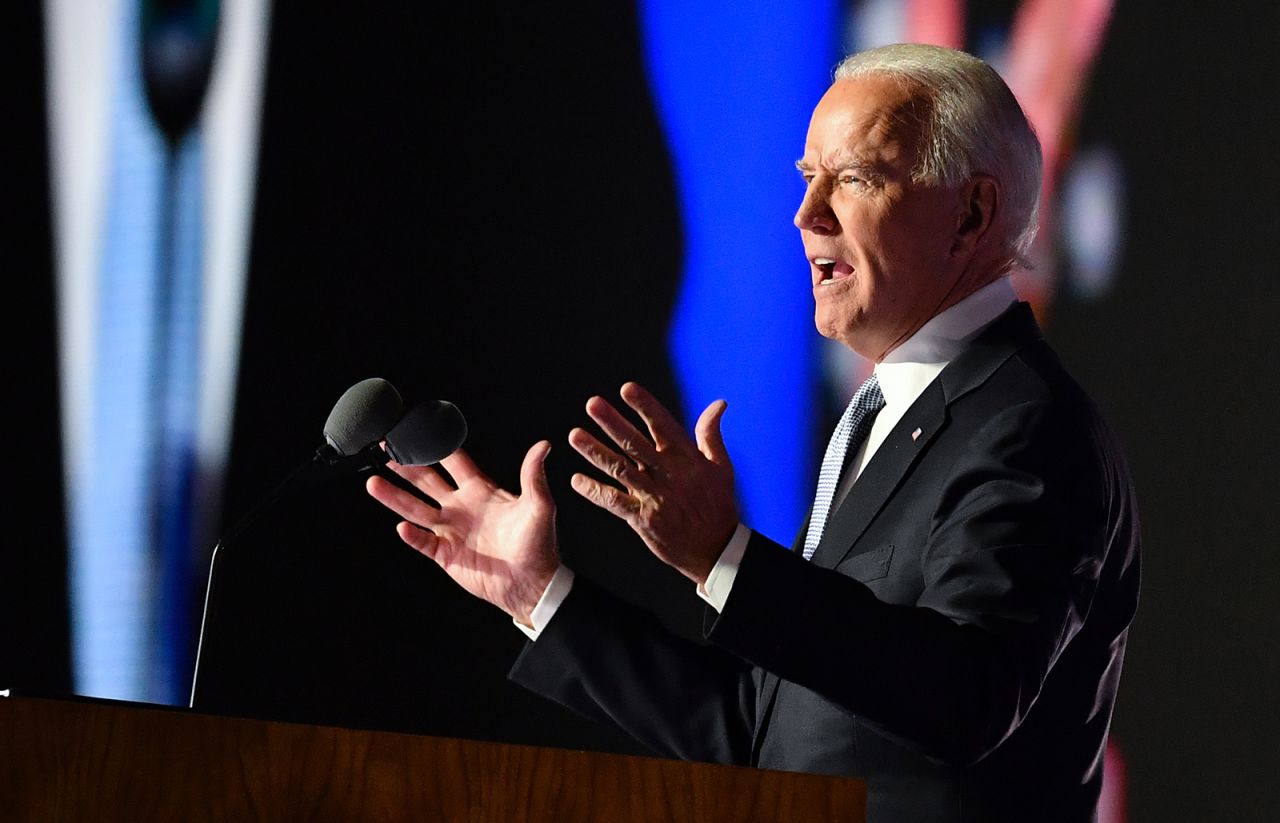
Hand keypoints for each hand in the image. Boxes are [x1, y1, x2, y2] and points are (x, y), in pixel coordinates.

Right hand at [365, 442, 558, 625]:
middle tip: (387, 449)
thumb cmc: (538, 545)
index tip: (420, 430)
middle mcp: (461, 507)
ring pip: (416, 509)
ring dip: (395, 497)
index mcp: (481, 491)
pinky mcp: (445, 554)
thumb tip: (543, 445)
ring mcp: (451, 530)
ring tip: (374, 483)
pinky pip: (423, 542)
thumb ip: (533, 476)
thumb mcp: (539, 506)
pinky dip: (412, 535)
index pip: (454, 462)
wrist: (532, 584)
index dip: (437, 446)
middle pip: (427, 481)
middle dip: (407, 465)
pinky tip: (401, 527)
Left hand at [568, 382, 737, 584]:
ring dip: (596, 452)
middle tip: (592, 404)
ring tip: (574, 435)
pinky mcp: (644, 519)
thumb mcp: (721, 467)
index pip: (663, 426)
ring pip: (620, 470)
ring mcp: (655, 497)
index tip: (626, 388)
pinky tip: (576, 480)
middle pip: (636, 444)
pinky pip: (615, 502)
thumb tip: (719, 403)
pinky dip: (595, 491)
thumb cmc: (718, 504)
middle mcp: (669, 475)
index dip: (645, 407)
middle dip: (613, 423)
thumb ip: (711, 434)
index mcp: (688, 459)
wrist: (715, 550)